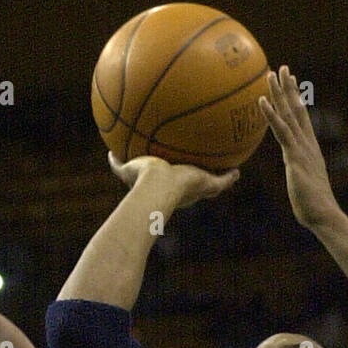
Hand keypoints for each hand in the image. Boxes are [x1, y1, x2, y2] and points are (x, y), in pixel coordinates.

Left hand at [107, 152, 238, 209]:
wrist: (158, 187)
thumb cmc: (142, 182)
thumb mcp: (127, 170)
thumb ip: (118, 164)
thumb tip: (109, 154)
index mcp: (170, 189)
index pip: (177, 185)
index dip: (180, 181)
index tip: (181, 176)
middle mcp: (185, 192)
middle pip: (197, 188)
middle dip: (203, 182)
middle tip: (208, 175)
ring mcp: (198, 189)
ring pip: (213, 186)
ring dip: (220, 181)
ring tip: (229, 172)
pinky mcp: (207, 185)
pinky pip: (224, 181)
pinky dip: (231, 177)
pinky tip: (238, 171)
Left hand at [259, 65, 340, 229]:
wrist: (323, 215)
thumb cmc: (314, 209)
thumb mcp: (305, 188)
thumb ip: (300, 178)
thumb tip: (298, 181)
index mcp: (310, 149)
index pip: (303, 119)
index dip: (297, 99)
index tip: (292, 83)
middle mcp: (307, 144)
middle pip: (297, 110)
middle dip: (289, 88)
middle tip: (283, 68)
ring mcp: (301, 148)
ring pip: (289, 114)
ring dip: (279, 93)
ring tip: (271, 74)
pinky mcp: (294, 156)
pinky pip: (281, 130)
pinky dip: (271, 114)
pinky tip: (262, 100)